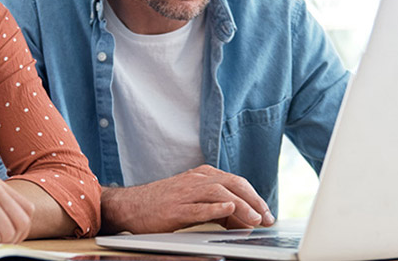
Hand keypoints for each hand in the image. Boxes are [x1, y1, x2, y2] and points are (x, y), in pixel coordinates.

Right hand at [101, 165, 274, 233]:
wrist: (130, 206)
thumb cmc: (163, 204)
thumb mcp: (194, 201)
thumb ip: (218, 208)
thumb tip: (244, 220)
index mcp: (203, 176)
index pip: (237, 182)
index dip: (255, 197)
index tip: (268, 213)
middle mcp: (196, 180)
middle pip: (233, 184)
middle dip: (254, 201)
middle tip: (267, 218)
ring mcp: (185, 193)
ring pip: (219, 193)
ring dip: (240, 206)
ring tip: (254, 219)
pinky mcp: (174, 208)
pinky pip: (198, 207)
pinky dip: (215, 207)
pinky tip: (228, 209)